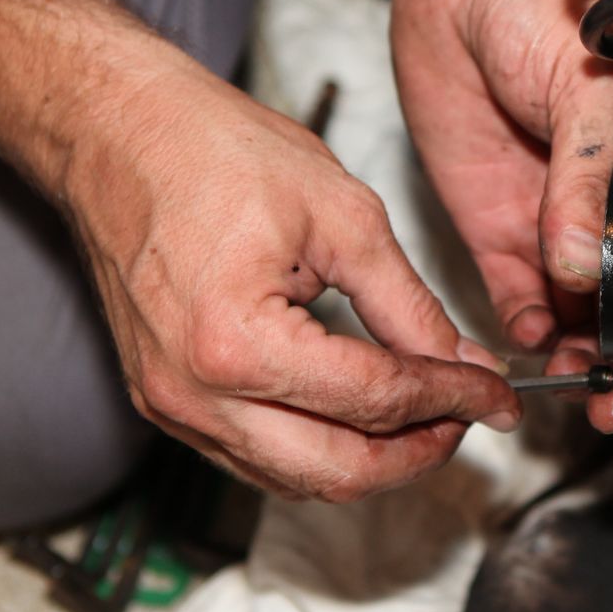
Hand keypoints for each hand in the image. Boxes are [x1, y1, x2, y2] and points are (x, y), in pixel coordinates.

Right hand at [59, 40, 519, 501]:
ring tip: (426, 415)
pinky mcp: (163, 401)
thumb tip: (461, 361)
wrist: (116, 132)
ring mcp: (171, 406)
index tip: (497, 392)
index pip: (376, 401)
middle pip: (336, 473)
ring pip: (294, 479)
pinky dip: (318, 448)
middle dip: (418, 453)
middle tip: (468, 416)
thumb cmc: (213, 150)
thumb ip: (410, 306)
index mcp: (238, 345)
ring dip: (371, 460)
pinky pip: (254, 455)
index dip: (452, 399)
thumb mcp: (343, 218)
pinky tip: (362, 412)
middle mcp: (193, 394)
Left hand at [390, 0, 612, 433]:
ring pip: (573, 309)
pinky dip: (524, 324)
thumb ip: (587, 178)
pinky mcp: (495, 221)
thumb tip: (584, 258)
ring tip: (570, 377)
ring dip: (573, 350)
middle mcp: (609, 201)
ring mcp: (551, 216)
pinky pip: (515, 292)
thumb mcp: (589, 87)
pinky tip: (528, 338)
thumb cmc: (550, 1)